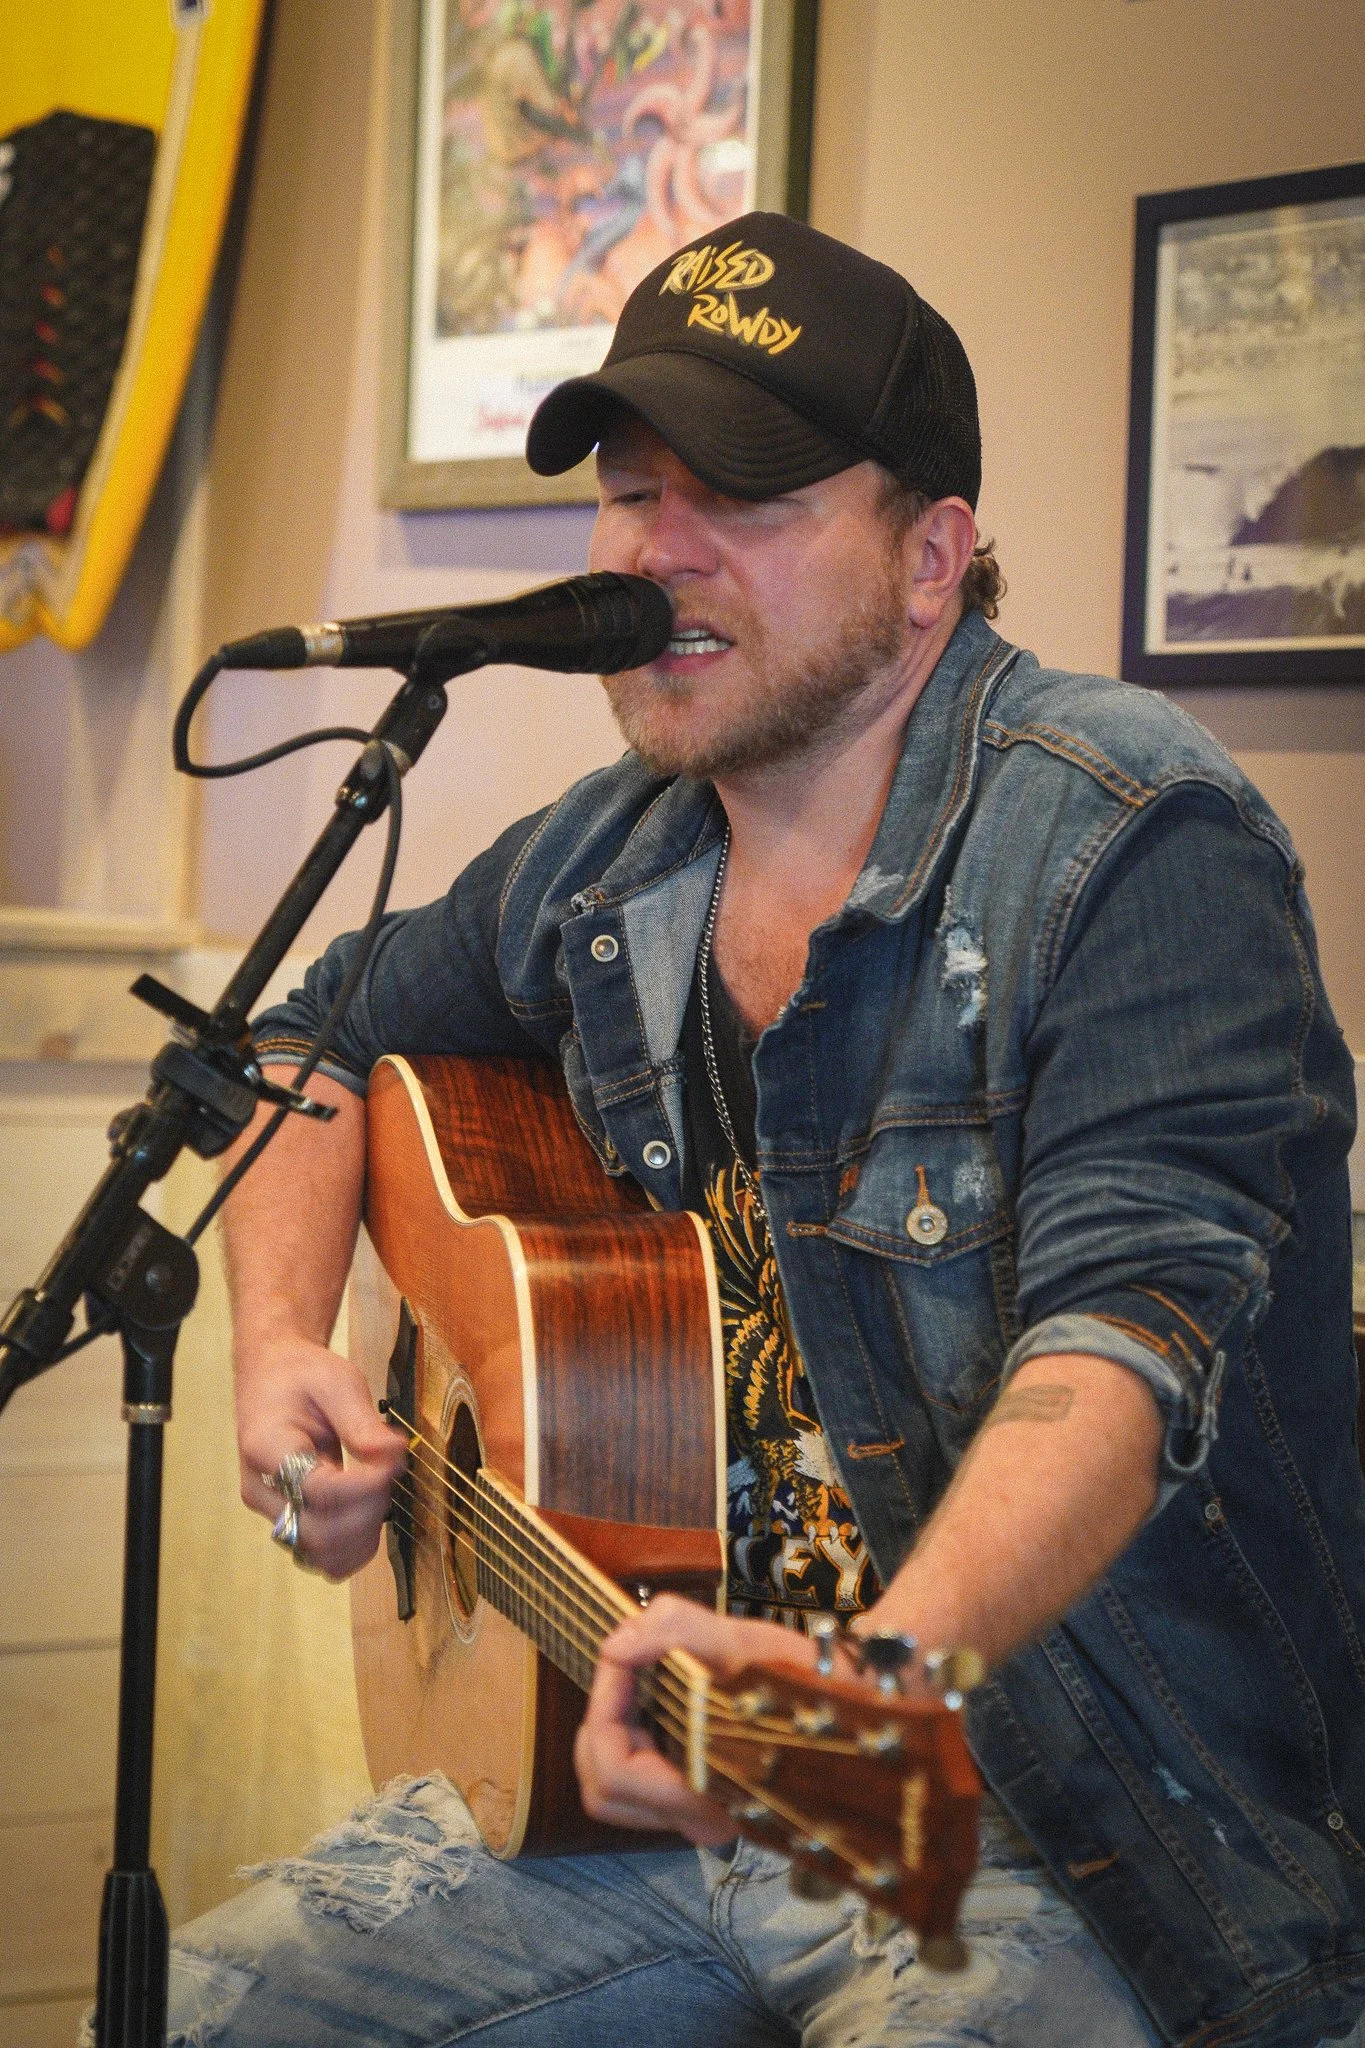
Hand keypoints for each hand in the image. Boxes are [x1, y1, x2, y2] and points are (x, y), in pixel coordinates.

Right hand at [236, 1335, 408, 1578]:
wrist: (273, 1380)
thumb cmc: (303, 1376)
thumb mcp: (337, 1381)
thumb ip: (362, 1421)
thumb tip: (394, 1453)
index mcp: (267, 1448)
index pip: (319, 1491)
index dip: (366, 1486)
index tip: (395, 1462)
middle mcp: (263, 1490)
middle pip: (320, 1532)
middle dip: (368, 1510)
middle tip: (388, 1472)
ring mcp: (272, 1512)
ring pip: (321, 1554)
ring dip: (364, 1533)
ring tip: (378, 1491)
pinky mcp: (288, 1523)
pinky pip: (322, 1556)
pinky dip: (353, 1546)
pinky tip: (369, 1514)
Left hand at [575, 1594, 834, 1843]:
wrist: (857, 1704)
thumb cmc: (806, 1676)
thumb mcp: (746, 1640)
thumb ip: (678, 1629)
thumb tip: (619, 1641)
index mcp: (708, 1793)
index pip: (615, 1763)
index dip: (606, 1701)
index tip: (624, 1652)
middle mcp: (699, 1820)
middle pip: (602, 1788)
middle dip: (602, 1721)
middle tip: (627, 1668)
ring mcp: (697, 1815)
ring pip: (611, 1791)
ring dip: (611, 1730)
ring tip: (639, 1684)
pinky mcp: (697, 1800)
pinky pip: (634, 1781)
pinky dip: (629, 1737)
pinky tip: (655, 1700)